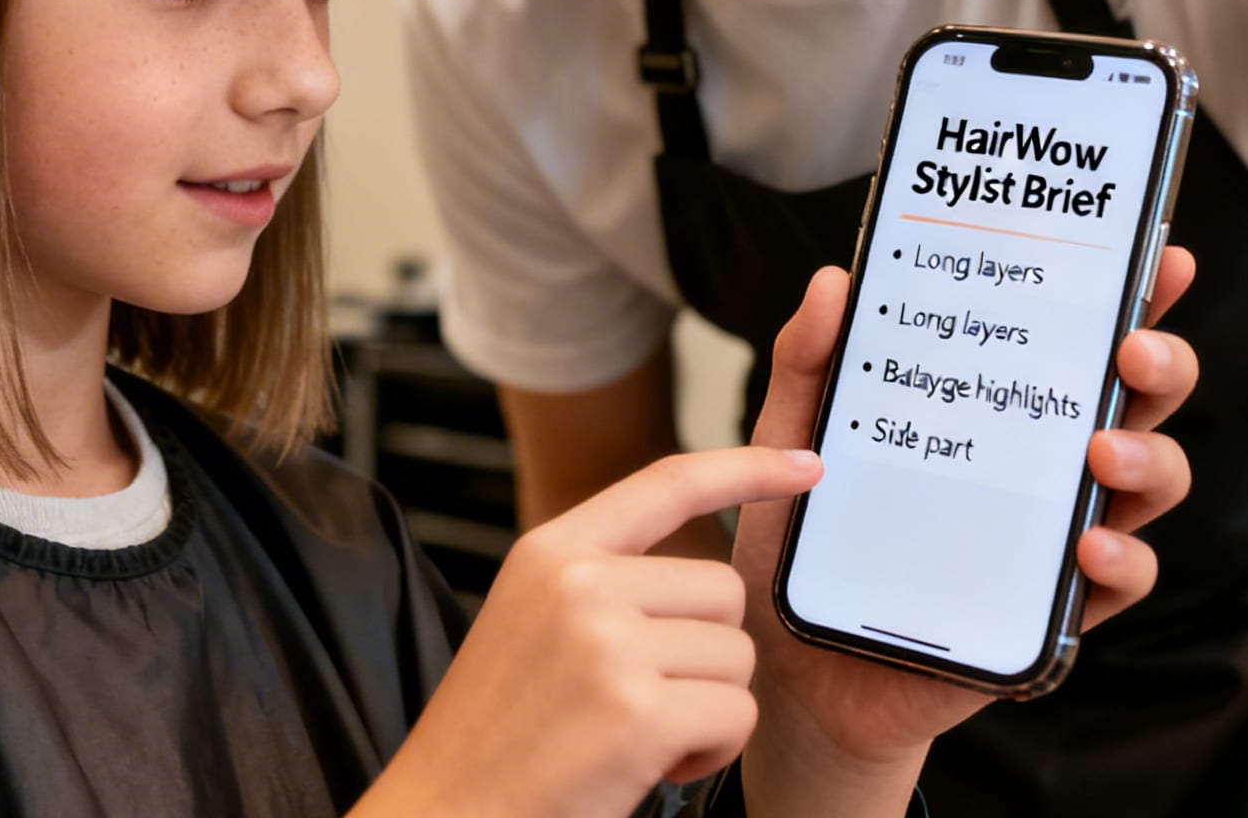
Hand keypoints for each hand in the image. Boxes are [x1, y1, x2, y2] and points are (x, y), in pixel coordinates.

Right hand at [357, 445, 822, 817]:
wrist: (442, 813)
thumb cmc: (495, 738)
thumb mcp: (531, 624)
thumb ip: (602, 585)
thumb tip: (708, 580)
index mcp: (551, 552)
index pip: (668, 484)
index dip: (747, 468)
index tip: (805, 464)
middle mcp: (578, 583)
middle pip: (724, 590)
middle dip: (706, 655)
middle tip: (642, 703)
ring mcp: (607, 643)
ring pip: (737, 656)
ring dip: (709, 709)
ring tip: (636, 738)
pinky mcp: (637, 711)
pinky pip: (736, 715)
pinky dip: (711, 753)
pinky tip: (650, 768)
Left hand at [732, 251, 1200, 786]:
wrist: (793, 667)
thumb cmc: (808, 543)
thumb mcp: (792, 443)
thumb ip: (810, 364)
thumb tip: (834, 282)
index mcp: (996, 406)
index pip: (1078, 338)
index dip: (1132, 296)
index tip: (1163, 259)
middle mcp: (1042, 462)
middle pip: (1138, 400)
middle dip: (1160, 365)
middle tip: (1132, 351)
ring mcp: (1055, 535)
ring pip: (1151, 484)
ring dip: (1147, 459)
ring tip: (1101, 452)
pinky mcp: (1052, 611)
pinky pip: (1118, 583)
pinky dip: (1120, 560)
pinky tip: (1086, 547)